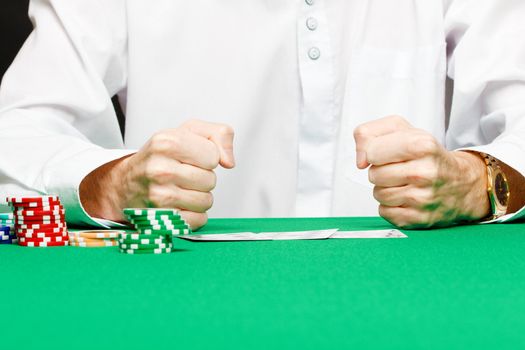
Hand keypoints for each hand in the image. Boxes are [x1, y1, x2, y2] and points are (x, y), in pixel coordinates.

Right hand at [80, 119, 234, 228]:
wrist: (125, 183)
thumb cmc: (160, 156)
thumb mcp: (188, 132)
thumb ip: (219, 135)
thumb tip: (229, 162)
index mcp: (166, 141)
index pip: (213, 156)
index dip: (207, 157)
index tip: (190, 157)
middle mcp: (159, 169)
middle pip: (211, 180)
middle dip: (202, 178)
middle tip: (182, 174)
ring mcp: (158, 196)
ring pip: (206, 202)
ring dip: (198, 197)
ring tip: (179, 189)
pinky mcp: (160, 220)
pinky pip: (198, 220)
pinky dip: (193, 215)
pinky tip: (178, 206)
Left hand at [353, 116, 489, 227]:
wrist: (463, 184)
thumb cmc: (428, 156)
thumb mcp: (402, 130)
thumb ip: (369, 133)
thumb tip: (360, 161)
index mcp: (421, 145)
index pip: (372, 152)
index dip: (373, 153)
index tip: (385, 153)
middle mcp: (424, 172)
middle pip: (373, 175)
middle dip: (381, 171)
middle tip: (399, 169)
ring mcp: (423, 198)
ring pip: (378, 194)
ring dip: (385, 189)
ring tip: (404, 183)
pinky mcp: (419, 219)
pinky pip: (384, 212)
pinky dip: (391, 206)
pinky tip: (407, 198)